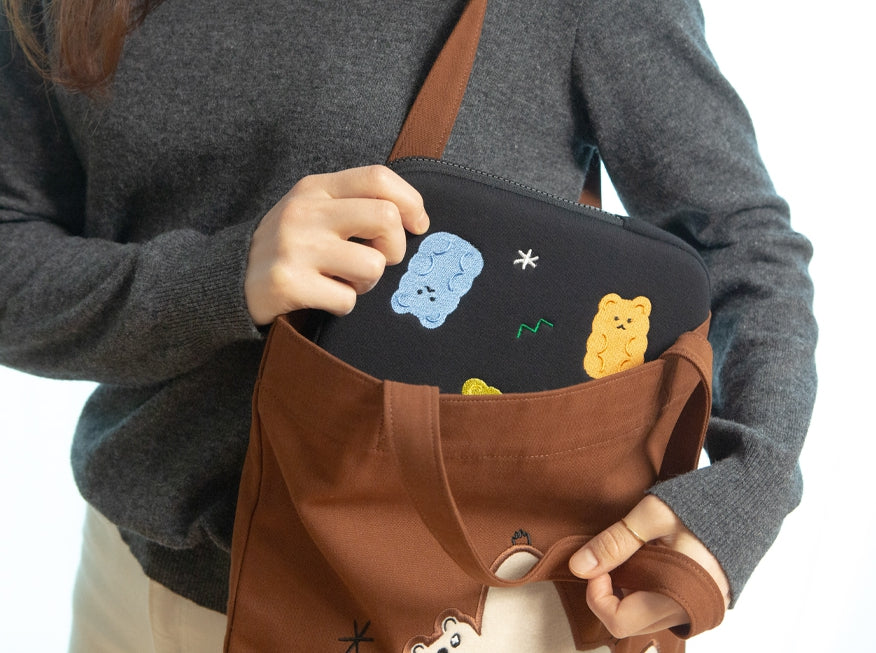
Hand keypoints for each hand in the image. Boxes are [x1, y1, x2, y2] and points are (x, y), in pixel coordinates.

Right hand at [245, 165, 428, 324]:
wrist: (229, 280)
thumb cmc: (288, 246)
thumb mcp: (313, 211)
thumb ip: (354, 204)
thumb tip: (412, 216)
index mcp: (316, 189)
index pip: (378, 178)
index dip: (411, 202)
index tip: (417, 225)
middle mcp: (305, 212)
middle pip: (385, 220)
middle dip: (395, 248)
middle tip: (379, 260)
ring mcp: (296, 248)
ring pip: (372, 266)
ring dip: (367, 283)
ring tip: (346, 282)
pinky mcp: (288, 283)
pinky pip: (347, 300)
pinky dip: (343, 305)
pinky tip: (324, 297)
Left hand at [568, 495, 730, 638]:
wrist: (749, 501)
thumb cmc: (705, 505)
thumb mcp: (653, 515)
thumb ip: (615, 542)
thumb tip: (578, 567)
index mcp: (681, 595)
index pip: (619, 620)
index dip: (597, 594)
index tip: (598, 565)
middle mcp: (692, 611)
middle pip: (630, 623)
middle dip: (610, 594)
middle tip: (612, 559)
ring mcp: (699, 608)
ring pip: (645, 617)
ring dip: (628, 591)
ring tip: (633, 556)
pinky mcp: (701, 600)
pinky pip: (663, 607)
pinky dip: (646, 589)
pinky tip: (649, 562)